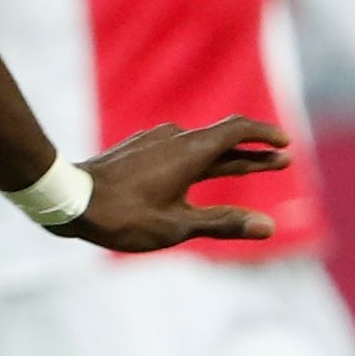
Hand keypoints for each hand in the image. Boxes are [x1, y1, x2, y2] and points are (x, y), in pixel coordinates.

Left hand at [60, 116, 290, 252]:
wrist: (68, 199)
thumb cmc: (123, 216)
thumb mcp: (178, 226)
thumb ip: (223, 223)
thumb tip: (267, 226)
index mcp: (189, 151)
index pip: (237, 129)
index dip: (264, 135)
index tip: (286, 144)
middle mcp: (174, 139)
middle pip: (222, 140)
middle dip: (254, 152)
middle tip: (283, 160)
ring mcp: (153, 142)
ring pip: (200, 147)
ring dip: (228, 157)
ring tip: (252, 166)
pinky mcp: (138, 150)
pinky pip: (179, 152)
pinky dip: (201, 161)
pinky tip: (201, 171)